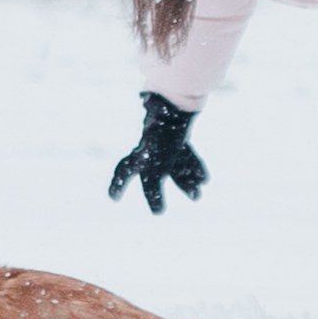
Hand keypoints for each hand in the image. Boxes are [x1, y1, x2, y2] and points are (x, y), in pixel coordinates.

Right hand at [108, 92, 206, 211]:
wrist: (174, 105)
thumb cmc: (160, 135)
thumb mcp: (153, 167)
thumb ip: (153, 190)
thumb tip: (157, 213)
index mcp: (139, 156)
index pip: (124, 172)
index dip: (118, 185)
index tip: (113, 198)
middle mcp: (149, 150)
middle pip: (153, 177)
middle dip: (158, 193)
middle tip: (158, 213)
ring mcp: (164, 142)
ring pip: (174, 168)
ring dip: (185, 183)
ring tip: (197, 197)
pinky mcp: (178, 135)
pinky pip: (186, 156)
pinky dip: (194, 168)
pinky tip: (204, 180)